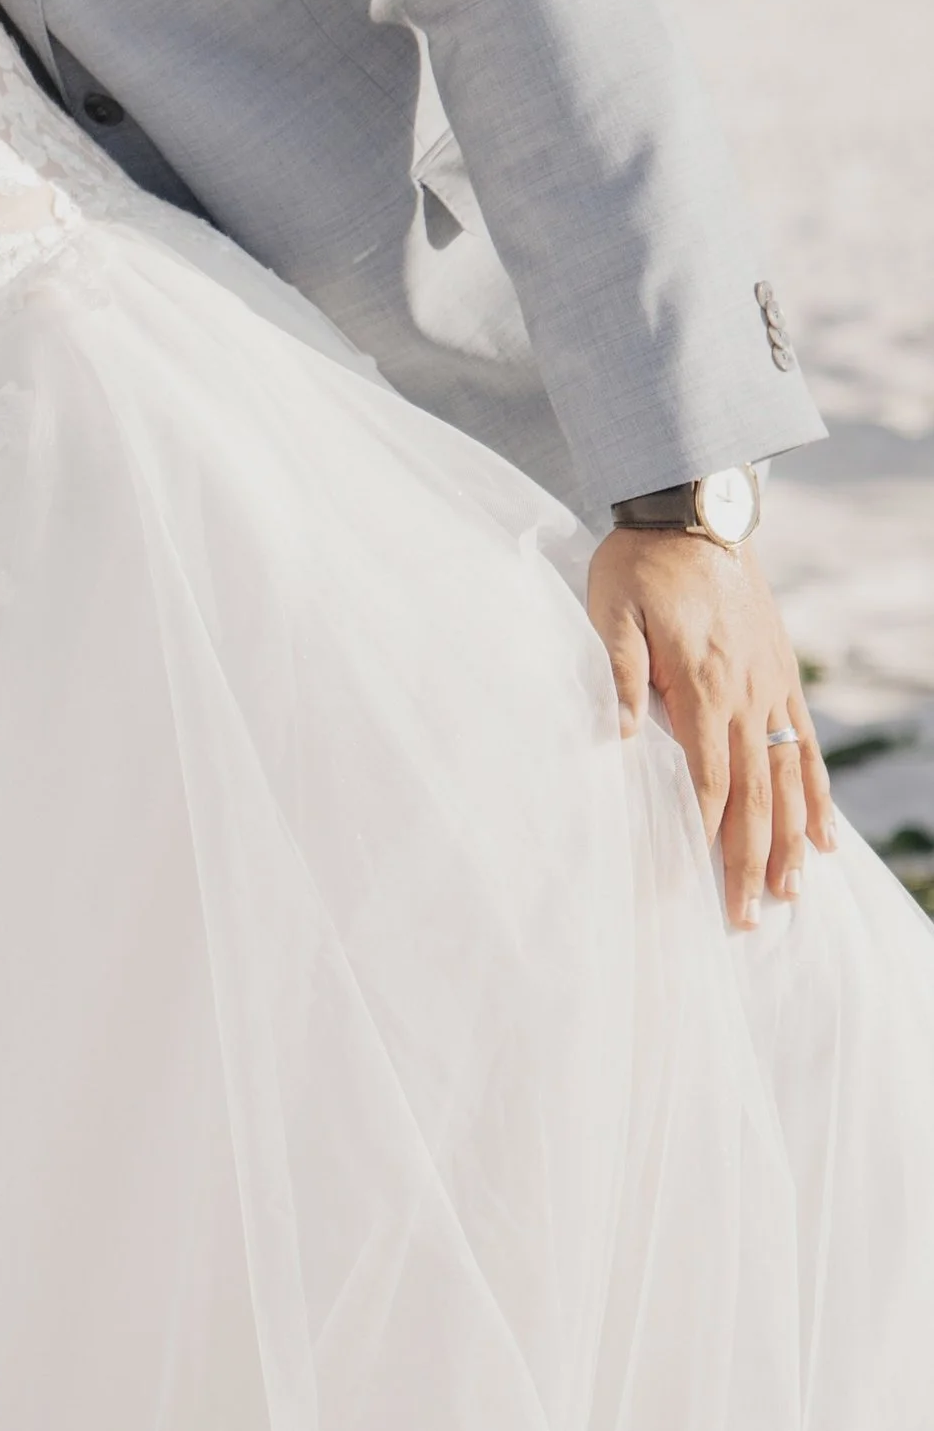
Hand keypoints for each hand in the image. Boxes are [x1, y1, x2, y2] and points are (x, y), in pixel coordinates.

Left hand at [586, 531, 832, 927]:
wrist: (696, 511)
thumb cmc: (641, 563)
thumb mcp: (610, 610)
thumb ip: (617, 675)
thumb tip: (617, 739)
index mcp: (703, 683)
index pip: (705, 779)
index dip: (701, 835)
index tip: (691, 885)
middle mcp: (747, 694)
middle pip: (753, 795)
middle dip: (747, 861)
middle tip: (742, 919)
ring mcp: (772, 688)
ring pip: (787, 780)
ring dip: (787, 842)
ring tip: (786, 897)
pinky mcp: (782, 678)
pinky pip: (805, 748)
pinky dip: (815, 797)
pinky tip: (821, 840)